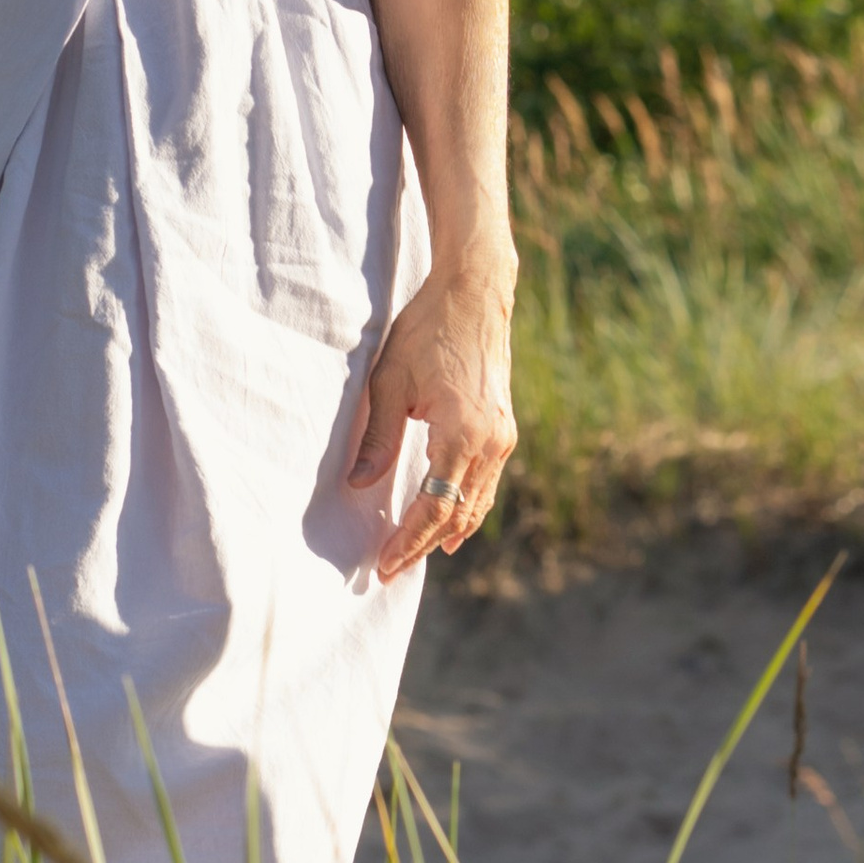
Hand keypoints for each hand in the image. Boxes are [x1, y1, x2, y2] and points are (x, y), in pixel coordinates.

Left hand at [346, 247, 517, 580]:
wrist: (475, 291)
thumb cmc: (428, 329)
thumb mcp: (390, 382)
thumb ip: (378, 439)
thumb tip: (359, 485)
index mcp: (462, 435)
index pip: (433, 508)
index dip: (407, 541)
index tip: (383, 565)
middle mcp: (491, 443)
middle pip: (457, 515)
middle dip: (423, 546)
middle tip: (391, 571)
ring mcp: (503, 437)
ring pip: (477, 503)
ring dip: (447, 533)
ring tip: (416, 556)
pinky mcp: (504, 428)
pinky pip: (486, 483)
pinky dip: (467, 509)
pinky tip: (452, 525)